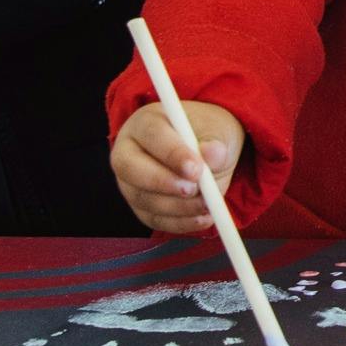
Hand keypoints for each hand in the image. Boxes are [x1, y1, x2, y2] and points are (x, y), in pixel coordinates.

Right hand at [111, 101, 245, 234]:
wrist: (206, 150)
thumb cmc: (207, 133)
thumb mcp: (217, 130)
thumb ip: (215, 142)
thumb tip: (214, 154)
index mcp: (145, 123)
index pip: (151, 135)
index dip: (172, 153)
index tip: (196, 169)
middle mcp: (128, 151)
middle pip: (130, 169)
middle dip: (163, 182)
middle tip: (193, 189)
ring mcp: (130, 182)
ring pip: (143, 198)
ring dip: (177, 207)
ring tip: (207, 204)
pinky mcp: (140, 207)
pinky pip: (154, 219)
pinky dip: (180, 223)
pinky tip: (203, 218)